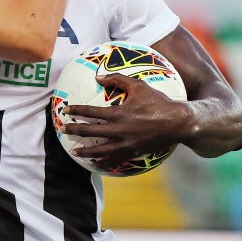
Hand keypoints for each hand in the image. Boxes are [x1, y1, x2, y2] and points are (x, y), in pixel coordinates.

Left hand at [62, 74, 191, 160]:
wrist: (177, 123)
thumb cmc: (159, 102)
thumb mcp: (139, 85)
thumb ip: (118, 79)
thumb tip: (98, 77)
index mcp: (119, 114)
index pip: (91, 112)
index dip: (77, 111)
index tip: (66, 111)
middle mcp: (119, 130)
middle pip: (91, 132)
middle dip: (75, 130)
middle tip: (63, 130)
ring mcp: (126, 144)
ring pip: (100, 150)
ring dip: (85, 150)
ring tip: (75, 151)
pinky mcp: (133, 152)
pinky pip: (114, 159)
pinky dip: (103, 162)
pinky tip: (96, 163)